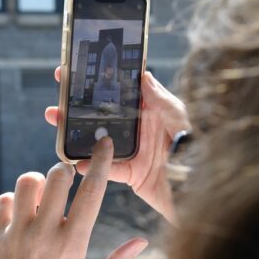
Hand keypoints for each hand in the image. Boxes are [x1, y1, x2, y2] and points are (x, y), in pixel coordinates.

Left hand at [0, 138, 148, 258]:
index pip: (92, 193)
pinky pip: (3, 201)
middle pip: (58, 177)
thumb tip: (141, 241)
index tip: (105, 143)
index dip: (102, 163)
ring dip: (38, 183)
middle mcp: (43, 235)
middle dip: (67, 171)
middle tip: (68, 180)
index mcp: (72, 247)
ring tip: (44, 199)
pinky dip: (14, 201)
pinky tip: (22, 215)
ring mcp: (16, 235)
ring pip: (26, 182)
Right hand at [45, 69, 188, 224]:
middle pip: (102, 113)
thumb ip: (160, 99)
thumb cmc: (197, 146)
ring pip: (97, 138)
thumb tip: (143, 75)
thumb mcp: (180, 117)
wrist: (204, 188)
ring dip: (74, 130)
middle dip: (77, 104)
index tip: (77, 70)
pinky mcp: (132, 175)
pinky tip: (74, 161)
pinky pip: (107, 169)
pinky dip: (90, 166)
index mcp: (150, 111)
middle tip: (57, 94)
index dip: (99, 81)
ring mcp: (132, 151)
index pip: (120, 91)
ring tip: (54, 119)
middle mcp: (139, 129)